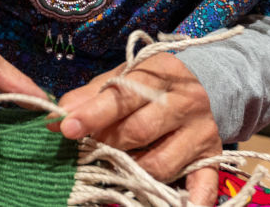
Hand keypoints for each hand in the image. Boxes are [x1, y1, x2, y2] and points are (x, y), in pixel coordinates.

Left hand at [53, 53, 220, 205]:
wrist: (208, 80)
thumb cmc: (153, 81)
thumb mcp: (123, 75)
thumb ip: (90, 95)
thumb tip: (58, 116)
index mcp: (158, 76)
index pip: (122, 97)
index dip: (92, 115)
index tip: (66, 128)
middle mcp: (183, 103)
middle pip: (139, 132)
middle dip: (106, 143)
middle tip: (87, 148)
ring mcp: (200, 132)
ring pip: (160, 164)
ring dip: (131, 170)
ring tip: (115, 165)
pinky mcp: (212, 156)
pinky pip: (204, 183)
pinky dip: (193, 199)